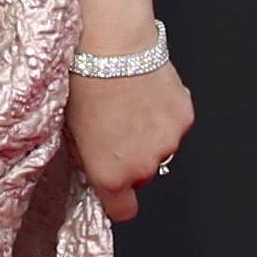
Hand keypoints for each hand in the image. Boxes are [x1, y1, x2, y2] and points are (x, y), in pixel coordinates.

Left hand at [63, 58, 193, 222]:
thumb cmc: (85, 82)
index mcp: (111, 174)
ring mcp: (168, 142)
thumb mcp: (71, 128)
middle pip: (143, 175)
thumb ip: (90, 156)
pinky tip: (146, 92)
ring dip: (150, 134)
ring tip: (131, 104)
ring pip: (161, 148)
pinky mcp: (184, 118)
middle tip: (117, 129)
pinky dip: (165, 113)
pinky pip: (175, 124)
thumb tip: (95, 159)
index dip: (119, 200)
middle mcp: (144, 165)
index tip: (114, 190)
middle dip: (132, 159)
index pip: (123, 210)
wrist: (112, 46)